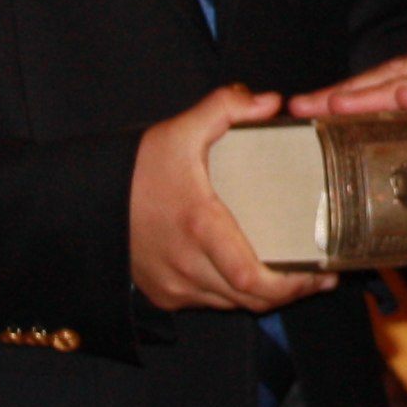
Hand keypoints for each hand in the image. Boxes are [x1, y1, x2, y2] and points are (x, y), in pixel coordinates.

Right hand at [132, 83, 332, 314]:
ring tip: (295, 275)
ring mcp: (174, 285)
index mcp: (199, 227)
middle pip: (250, 299)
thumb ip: (225, 108)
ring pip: (232, 303)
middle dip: (290, 292)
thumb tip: (271, 102)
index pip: (251, 279)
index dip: (292, 286)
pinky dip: (233, 294)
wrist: (85, 200)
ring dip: (263, 295)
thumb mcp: (180, 130)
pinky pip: (209, 301)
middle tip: (319, 274)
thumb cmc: (136, 168)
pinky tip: (252, 275)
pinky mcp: (164, 294)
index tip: (321, 272)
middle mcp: (187, 265)